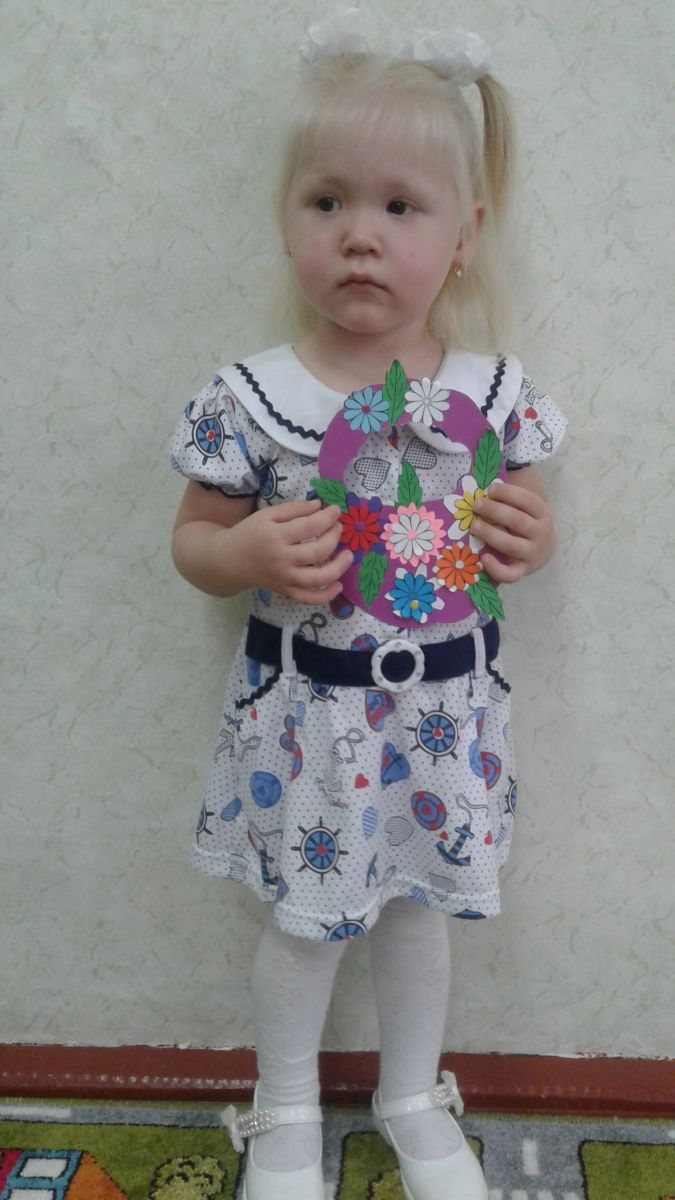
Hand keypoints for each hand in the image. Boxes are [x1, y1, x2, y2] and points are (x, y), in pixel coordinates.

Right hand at [231, 499, 352, 603]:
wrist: (229, 560)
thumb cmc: (250, 533)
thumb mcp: (267, 515)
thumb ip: (294, 508)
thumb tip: (320, 506)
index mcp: (276, 536)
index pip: (310, 526)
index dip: (328, 517)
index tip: (336, 510)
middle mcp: (281, 559)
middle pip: (318, 551)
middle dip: (335, 537)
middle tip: (339, 528)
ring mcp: (284, 578)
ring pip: (317, 578)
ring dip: (339, 567)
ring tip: (348, 555)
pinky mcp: (285, 591)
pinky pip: (308, 598)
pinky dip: (326, 595)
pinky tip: (338, 585)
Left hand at [472, 476, 557, 582]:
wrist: (545, 549)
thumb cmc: (528, 522)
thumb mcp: (528, 508)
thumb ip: (510, 499)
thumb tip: (484, 485)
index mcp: (542, 513)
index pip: (527, 500)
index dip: (509, 493)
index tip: (490, 489)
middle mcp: (541, 534)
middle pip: (517, 520)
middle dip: (495, 511)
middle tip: (477, 504)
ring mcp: (532, 554)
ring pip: (511, 545)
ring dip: (491, 534)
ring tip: (474, 526)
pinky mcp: (522, 570)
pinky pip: (510, 574)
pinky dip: (496, 569)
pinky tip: (484, 558)